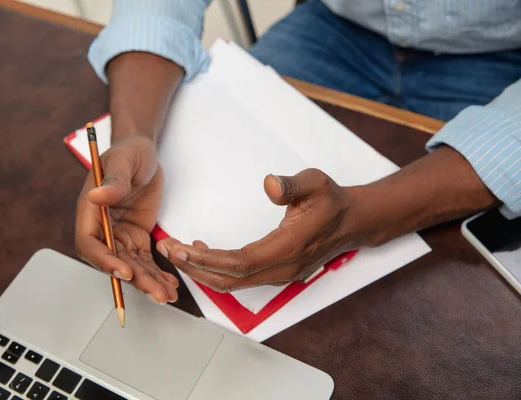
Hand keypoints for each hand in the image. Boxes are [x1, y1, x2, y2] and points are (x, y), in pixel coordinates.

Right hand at [75, 136, 178, 303]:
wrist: (143, 153)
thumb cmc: (128, 152)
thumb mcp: (123, 161)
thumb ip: (114, 181)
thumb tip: (97, 196)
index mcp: (90, 211)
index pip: (90, 243)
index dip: (104, 261)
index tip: (124, 270)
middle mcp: (102, 228)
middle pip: (114, 261)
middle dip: (135, 279)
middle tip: (156, 293)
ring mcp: (120, 235)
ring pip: (132, 266)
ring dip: (148, 282)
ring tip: (168, 296)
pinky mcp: (137, 238)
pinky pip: (145, 261)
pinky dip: (156, 274)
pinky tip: (170, 285)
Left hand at [156, 169, 361, 292]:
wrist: (353, 222)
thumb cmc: (332, 202)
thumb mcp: (316, 182)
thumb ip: (292, 184)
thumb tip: (269, 185)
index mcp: (289, 248)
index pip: (240, 262)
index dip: (208, 259)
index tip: (181, 249)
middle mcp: (282, 268)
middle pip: (230, 279)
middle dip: (195, 267)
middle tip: (167, 250)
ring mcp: (280, 274)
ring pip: (233, 282)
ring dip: (202, 270)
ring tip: (177, 251)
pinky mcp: (276, 273)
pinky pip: (240, 278)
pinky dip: (216, 269)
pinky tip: (202, 252)